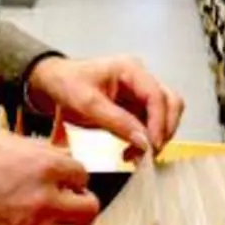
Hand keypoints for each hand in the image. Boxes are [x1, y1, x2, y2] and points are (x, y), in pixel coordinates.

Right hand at [0, 130, 99, 224]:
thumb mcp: (8, 140)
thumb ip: (39, 150)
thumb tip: (57, 155)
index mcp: (45, 165)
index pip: (82, 174)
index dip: (75, 177)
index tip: (70, 181)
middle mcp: (46, 197)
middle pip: (89, 206)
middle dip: (83, 202)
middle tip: (75, 201)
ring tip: (70, 224)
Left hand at [26, 56, 184, 156]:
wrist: (54, 82)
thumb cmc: (67, 84)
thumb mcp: (87, 104)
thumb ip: (117, 122)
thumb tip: (144, 142)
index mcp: (130, 68)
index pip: (157, 95)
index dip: (159, 121)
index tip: (153, 145)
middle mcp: (140, 78)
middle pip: (170, 102)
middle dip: (164, 129)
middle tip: (150, 153)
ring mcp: (140, 92)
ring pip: (165, 114)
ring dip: (157, 136)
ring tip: (138, 155)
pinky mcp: (136, 106)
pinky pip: (151, 123)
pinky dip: (146, 139)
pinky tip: (131, 151)